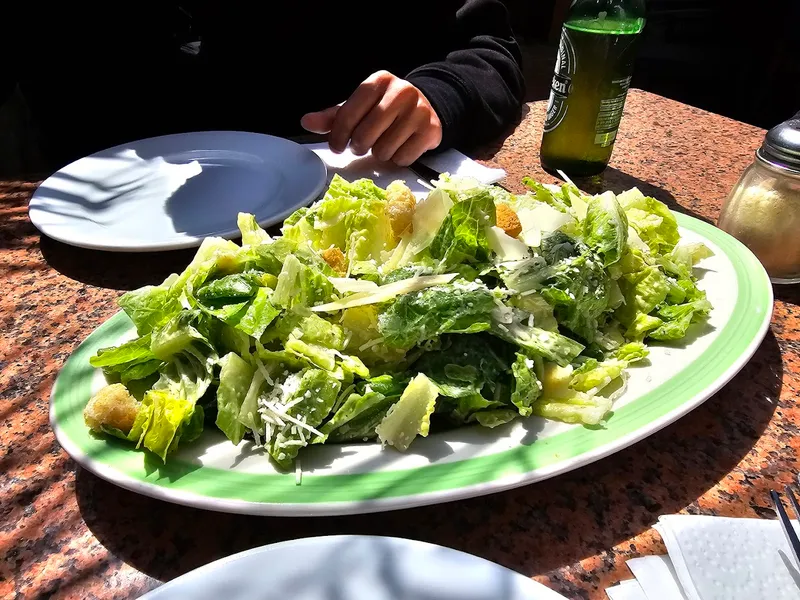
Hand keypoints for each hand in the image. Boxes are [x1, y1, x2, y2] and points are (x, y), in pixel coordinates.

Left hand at [301, 70, 441, 165]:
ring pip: (384, 150)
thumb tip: (306, 122)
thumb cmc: (384, 109)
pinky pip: (403, 158)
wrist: (424, 108)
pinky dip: (398, 158)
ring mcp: (419, 110)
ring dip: (379, 154)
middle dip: (359, 146)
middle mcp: (401, 91)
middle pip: (365, 135)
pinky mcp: (431, 129)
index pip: (348, 114)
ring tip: (383, 143)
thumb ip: (333, 117)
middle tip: (363, 145)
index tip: (337, 146)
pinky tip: (400, 146)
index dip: (338, 135)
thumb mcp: (358, 108)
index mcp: (378, 81)